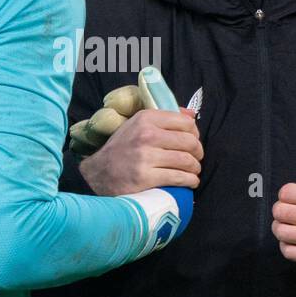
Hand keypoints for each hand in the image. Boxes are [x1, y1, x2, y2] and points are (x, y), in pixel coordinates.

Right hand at [80, 108, 202, 195]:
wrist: (97, 174)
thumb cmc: (121, 149)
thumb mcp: (137, 125)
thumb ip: (164, 118)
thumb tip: (191, 114)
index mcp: (146, 118)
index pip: (186, 123)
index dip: (195, 134)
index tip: (193, 142)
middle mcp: (146, 135)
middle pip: (189, 142)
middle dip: (198, 153)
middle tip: (196, 159)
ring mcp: (146, 157)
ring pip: (187, 161)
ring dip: (195, 168)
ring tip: (192, 172)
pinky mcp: (145, 178)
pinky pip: (179, 178)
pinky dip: (190, 181)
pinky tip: (189, 182)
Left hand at [272, 179, 295, 268]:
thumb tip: (287, 194)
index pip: (287, 193)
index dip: (284, 195)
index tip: (287, 198)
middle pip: (282, 212)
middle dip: (279, 211)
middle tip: (284, 213)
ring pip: (282, 233)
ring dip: (279, 229)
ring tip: (287, 226)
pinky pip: (289, 252)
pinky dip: (286, 245)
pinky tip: (293, 241)